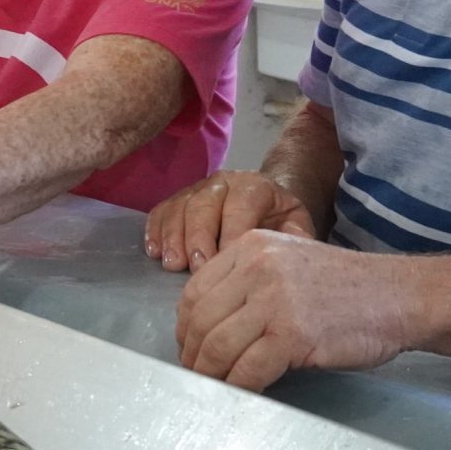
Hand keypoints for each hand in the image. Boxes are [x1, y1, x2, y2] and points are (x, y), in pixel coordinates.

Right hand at [144, 171, 316, 271]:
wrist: (265, 205)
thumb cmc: (278, 222)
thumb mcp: (296, 226)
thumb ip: (295, 238)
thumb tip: (284, 255)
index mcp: (254, 186)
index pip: (239, 206)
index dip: (231, 234)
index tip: (227, 263)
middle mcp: (223, 182)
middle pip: (203, 205)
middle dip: (197, 238)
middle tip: (196, 268)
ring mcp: (196, 188)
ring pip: (179, 207)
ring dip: (173, 237)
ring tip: (173, 265)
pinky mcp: (177, 199)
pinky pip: (161, 210)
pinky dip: (154, 230)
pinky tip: (154, 252)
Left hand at [172, 230, 417, 390]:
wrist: (402, 296)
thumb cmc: (349, 287)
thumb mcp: (289, 263)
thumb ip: (248, 282)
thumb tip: (207, 324)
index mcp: (252, 246)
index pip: (194, 290)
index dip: (185, 327)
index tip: (190, 347)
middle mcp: (258, 267)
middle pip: (200, 320)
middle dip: (193, 355)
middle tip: (198, 375)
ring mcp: (275, 300)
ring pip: (217, 347)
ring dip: (210, 375)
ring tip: (215, 387)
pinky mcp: (293, 334)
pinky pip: (247, 369)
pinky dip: (239, 387)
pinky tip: (244, 393)